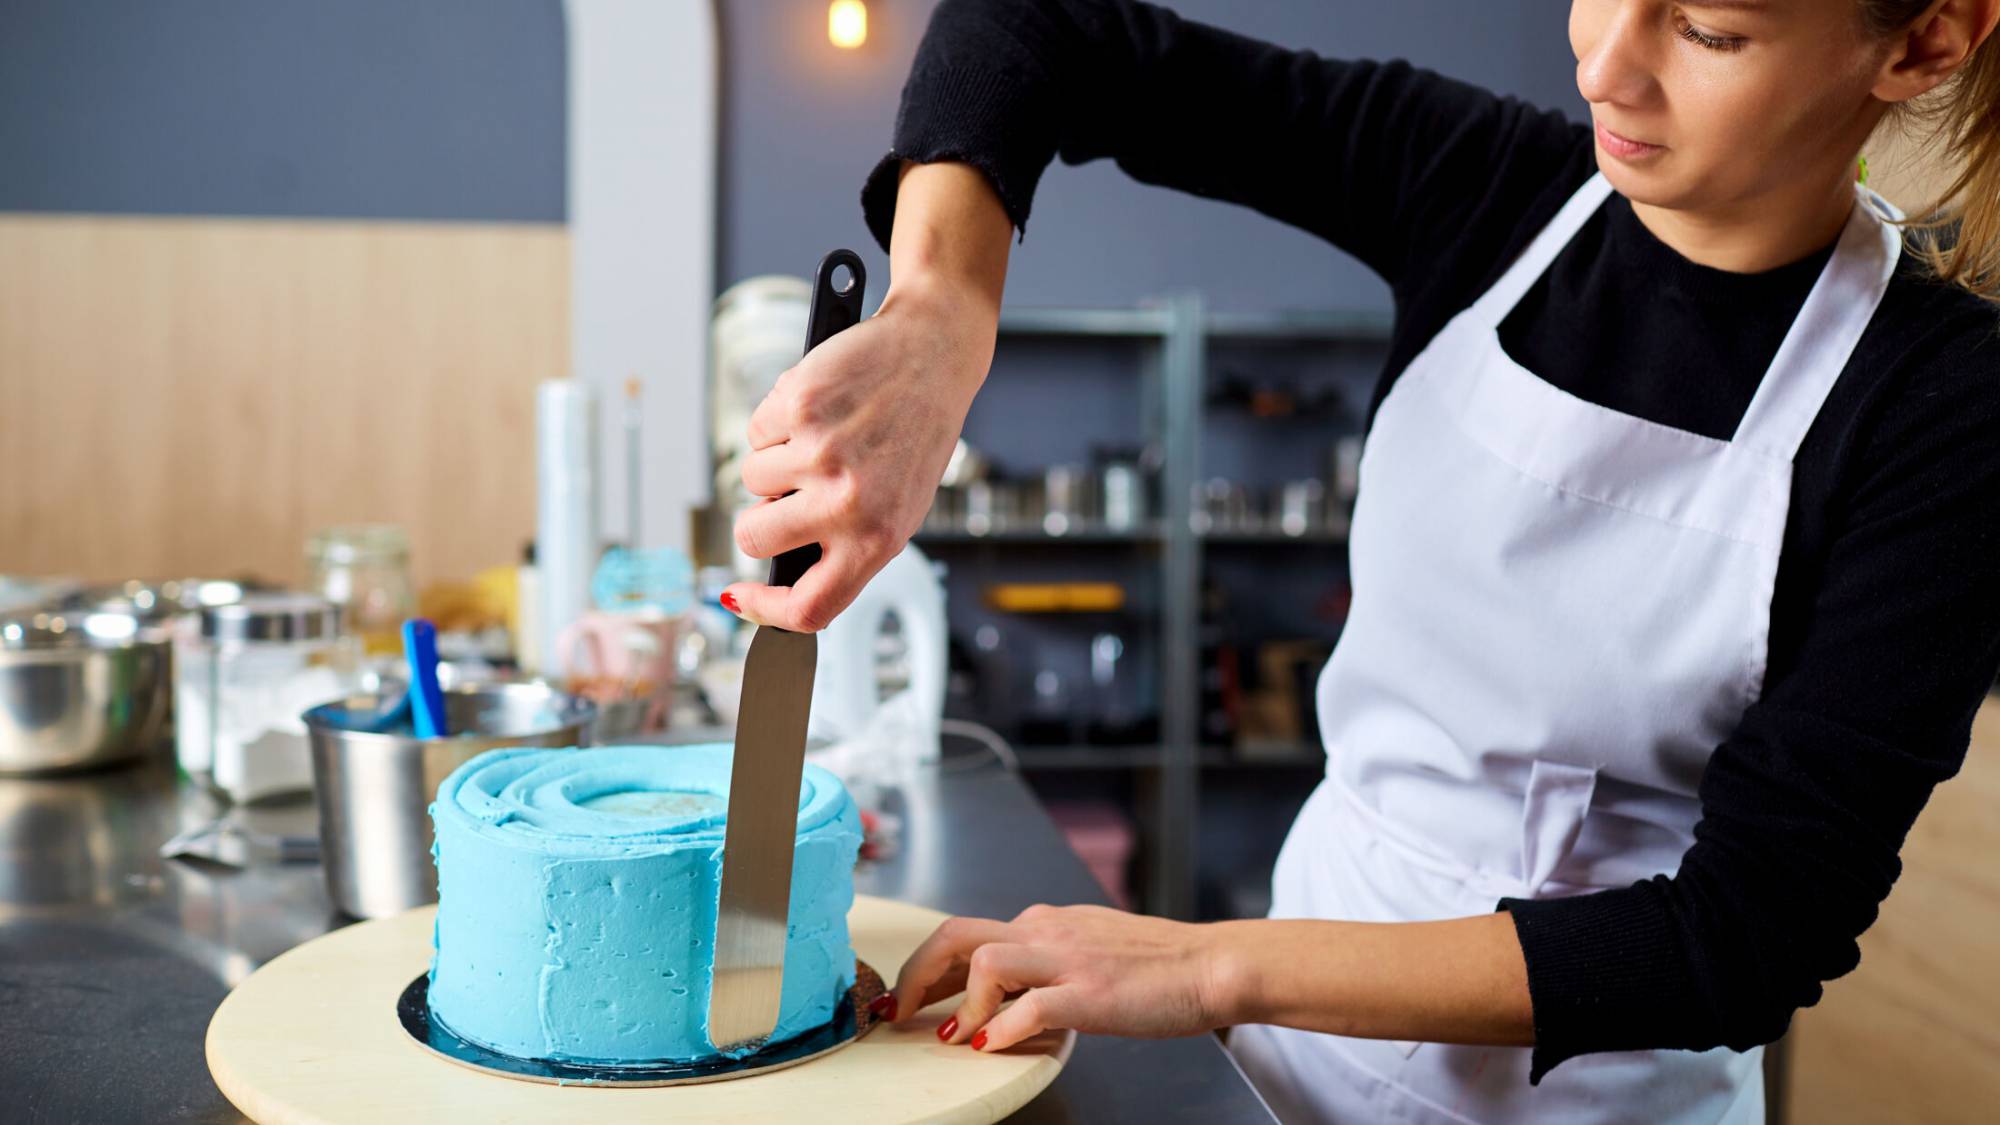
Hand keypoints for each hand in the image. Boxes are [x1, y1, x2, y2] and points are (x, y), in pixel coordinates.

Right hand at [724, 283, 989, 630]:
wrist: (932, 356)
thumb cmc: (915, 434)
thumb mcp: (898, 508)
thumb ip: (846, 547)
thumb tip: (782, 575)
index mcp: (879, 540)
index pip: (810, 607)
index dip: (764, 611)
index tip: (739, 597)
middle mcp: (850, 503)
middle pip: (754, 539)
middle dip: (758, 517)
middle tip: (787, 494)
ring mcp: (822, 455)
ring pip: (750, 479)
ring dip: (774, 462)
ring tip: (823, 438)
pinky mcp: (801, 408)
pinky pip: (756, 431)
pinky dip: (777, 421)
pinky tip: (819, 408)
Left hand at [884, 903, 1237, 1051]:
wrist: (1211, 964)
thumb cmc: (1158, 965)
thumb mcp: (1088, 949)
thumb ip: (1045, 963)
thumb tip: (1004, 991)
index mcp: (1044, 922)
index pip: (966, 933)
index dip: (926, 967)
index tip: (905, 996)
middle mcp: (1047, 930)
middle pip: (956, 935)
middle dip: (917, 975)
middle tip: (900, 1010)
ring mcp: (1067, 959)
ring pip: (985, 961)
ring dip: (958, 1003)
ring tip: (952, 1035)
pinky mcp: (1089, 991)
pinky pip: (1028, 1006)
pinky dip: (1001, 1029)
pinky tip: (992, 1046)